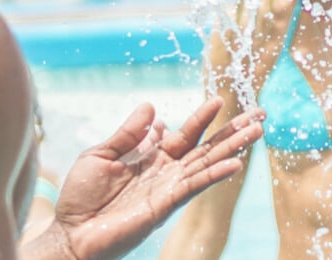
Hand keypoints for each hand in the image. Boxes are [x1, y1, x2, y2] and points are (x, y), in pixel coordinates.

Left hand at [41, 98, 263, 259]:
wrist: (70, 232)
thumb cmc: (81, 196)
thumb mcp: (101, 154)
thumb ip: (128, 134)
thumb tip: (153, 108)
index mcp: (153, 158)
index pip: (186, 134)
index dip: (202, 117)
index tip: (219, 99)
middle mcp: (167, 172)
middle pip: (208, 147)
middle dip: (234, 130)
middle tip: (261, 113)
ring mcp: (169, 188)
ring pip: (209, 163)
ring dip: (234, 147)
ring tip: (258, 130)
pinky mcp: (166, 204)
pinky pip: (195, 185)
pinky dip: (216, 174)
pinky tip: (235, 163)